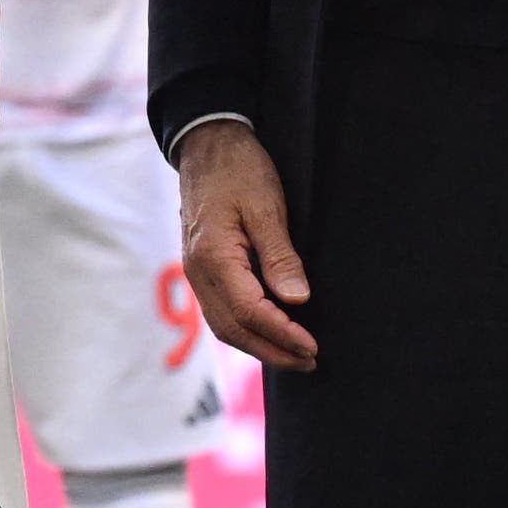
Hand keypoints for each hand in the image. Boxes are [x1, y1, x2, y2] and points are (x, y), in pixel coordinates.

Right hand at [177, 119, 315, 371]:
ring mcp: (196, 272)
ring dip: (258, 346)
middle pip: (233, 329)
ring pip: (223, 326)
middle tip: (309, 361)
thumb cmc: (239, 170)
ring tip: (293, 356)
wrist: (207, 145)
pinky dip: (245, 330)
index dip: (282, 334)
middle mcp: (198, 272)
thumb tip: (297, 301)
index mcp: (214, 257)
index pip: (250, 311)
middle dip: (271, 351)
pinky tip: (268, 332)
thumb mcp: (267, 207)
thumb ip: (280, 257)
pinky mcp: (201, 269)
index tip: (312, 346)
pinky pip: (220, 311)